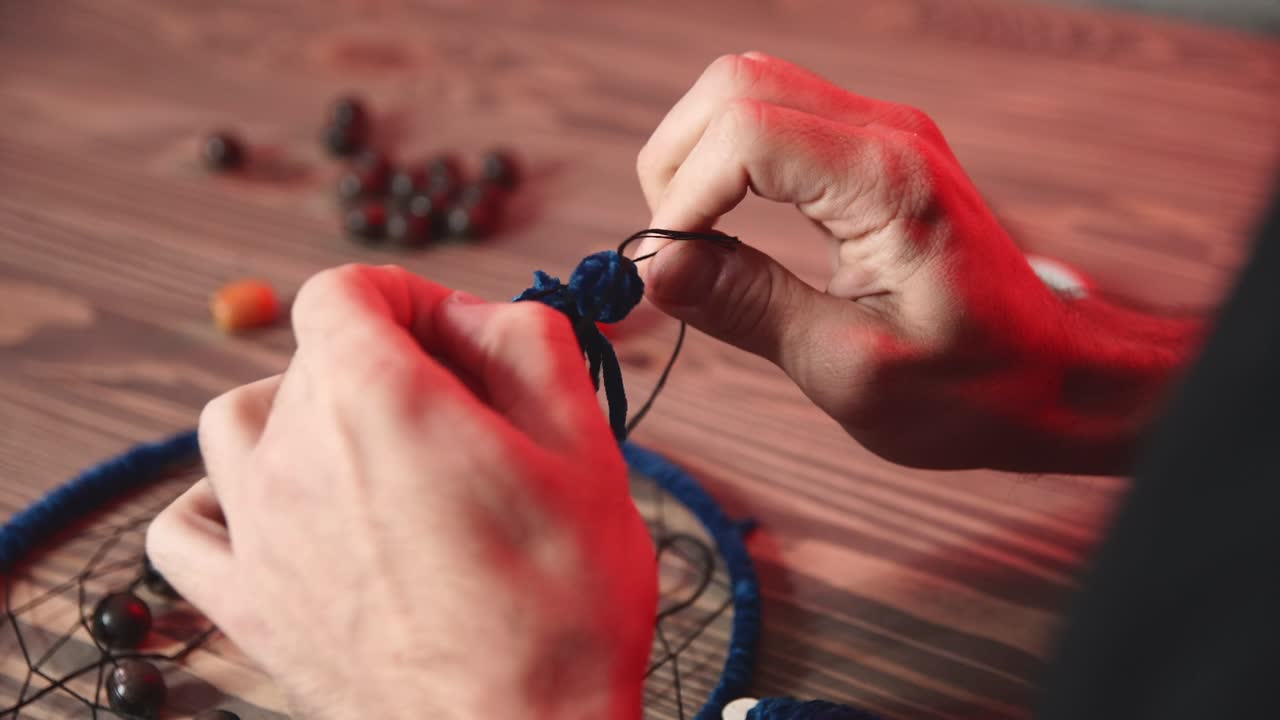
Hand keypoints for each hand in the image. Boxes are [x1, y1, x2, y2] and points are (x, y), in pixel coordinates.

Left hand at [147, 265, 655, 719]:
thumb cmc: (562, 611)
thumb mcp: (586, 450)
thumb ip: (531, 344)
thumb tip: (480, 313)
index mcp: (380, 400)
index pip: (344, 289)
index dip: (404, 295)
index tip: (449, 332)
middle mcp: (297, 454)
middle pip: (307, 354)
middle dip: (383, 356)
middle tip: (457, 411)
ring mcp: (260, 534)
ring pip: (234, 421)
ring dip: (294, 410)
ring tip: (365, 448)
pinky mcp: (248, 606)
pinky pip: (184, 528)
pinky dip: (217, 500)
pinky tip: (272, 508)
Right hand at [636, 52, 1195, 473]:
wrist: (1051, 373)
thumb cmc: (972, 387)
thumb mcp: (851, 368)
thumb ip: (750, 309)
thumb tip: (656, 270)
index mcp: (886, 181)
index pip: (745, 133)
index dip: (682, 199)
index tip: (666, 274)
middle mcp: (885, 133)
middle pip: (734, 85)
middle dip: (675, 164)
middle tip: (669, 252)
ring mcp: (881, 132)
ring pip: (747, 89)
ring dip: (697, 158)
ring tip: (693, 242)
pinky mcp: (872, 149)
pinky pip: (776, 118)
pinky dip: (729, 164)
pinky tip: (729, 229)